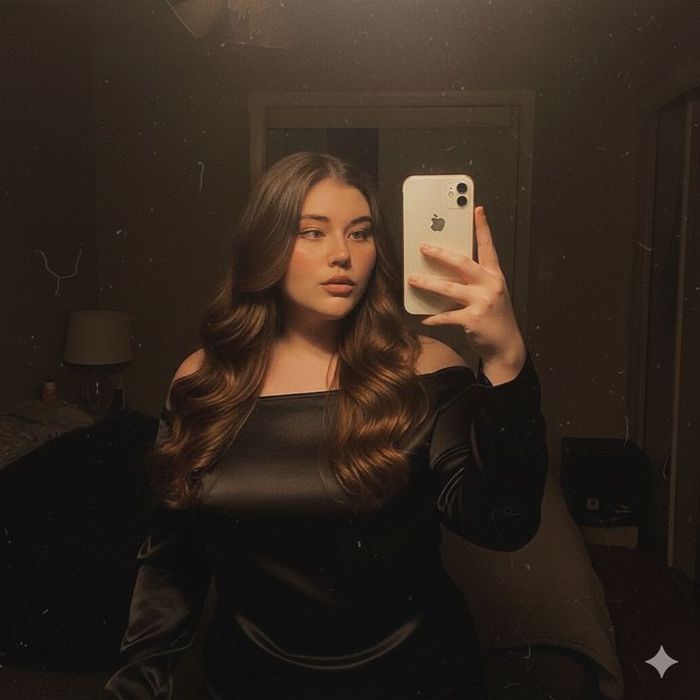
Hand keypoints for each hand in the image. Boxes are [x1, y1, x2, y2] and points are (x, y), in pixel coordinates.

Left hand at [407, 206, 525, 383]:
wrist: (506, 345)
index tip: (476, 209)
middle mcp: (490, 285)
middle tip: (423, 246)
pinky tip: (423, 317)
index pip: (488, 247)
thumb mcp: (489, 294)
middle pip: (462, 263)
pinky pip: (447, 316)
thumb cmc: (494, 317)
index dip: (483, 228)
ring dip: (428, 284)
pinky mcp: (474, 319)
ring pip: (449, 289)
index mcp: (494, 276)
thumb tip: (442, 273)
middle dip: (441, 253)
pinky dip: (434, 317)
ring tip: (412, 280)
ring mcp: (483, 302)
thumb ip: (472, 282)